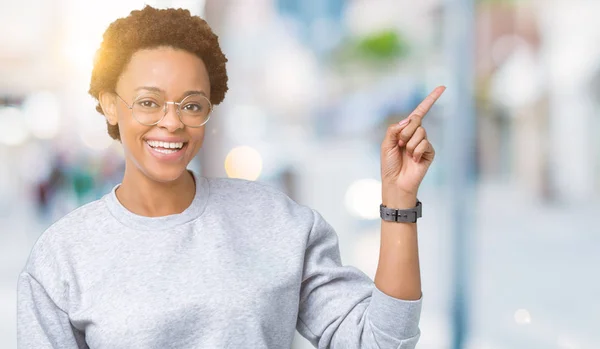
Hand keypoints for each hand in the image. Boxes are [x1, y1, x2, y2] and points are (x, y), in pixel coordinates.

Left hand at [380, 86, 445, 204]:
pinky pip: (425, 144)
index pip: (419, 112)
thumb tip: (409, 121)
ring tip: (406, 155)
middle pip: (416, 121)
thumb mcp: (386, 144)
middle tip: (400, 145)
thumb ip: (394, 129)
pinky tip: (414, 160)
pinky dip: (416, 151)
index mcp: (405, 130)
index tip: (443, 87)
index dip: (431, 99)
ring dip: (410, 144)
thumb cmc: (389, 164)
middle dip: (405, 132)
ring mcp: (424, 143)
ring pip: (420, 132)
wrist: (396, 182)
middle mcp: (416, 134)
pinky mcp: (430, 152)